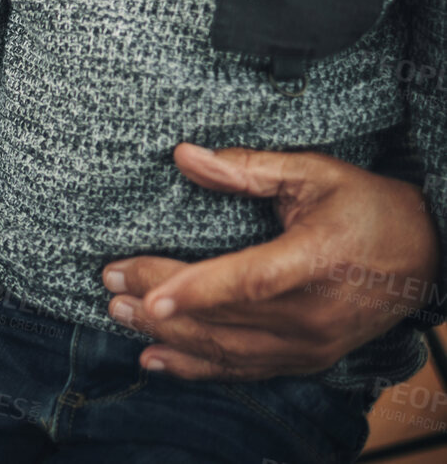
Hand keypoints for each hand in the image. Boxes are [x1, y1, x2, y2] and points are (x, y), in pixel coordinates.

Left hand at [102, 143, 439, 380]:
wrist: (425, 254)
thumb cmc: (366, 206)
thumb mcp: (315, 172)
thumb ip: (248, 167)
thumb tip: (184, 156)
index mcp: (318, 261)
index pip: (250, 282)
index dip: (197, 291)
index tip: (147, 292)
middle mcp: (315, 314)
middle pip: (226, 318)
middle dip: (159, 305)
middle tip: (109, 285)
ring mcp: (313, 344)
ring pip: (229, 350)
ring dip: (168, 337)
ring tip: (119, 315)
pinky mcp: (308, 358)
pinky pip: (246, 370)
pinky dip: (197, 368)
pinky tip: (155, 360)